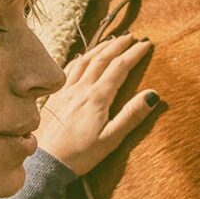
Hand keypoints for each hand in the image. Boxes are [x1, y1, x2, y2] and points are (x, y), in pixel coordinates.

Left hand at [34, 33, 159, 175]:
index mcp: (97, 97)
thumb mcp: (111, 139)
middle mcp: (81, 88)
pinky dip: (80, 58)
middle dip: (119, 44)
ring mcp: (66, 90)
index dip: (134, 52)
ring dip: (100, 47)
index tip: (147, 43)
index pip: (120, 66)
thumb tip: (153, 94)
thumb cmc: (80, 155)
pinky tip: (83, 57)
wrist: (46, 162)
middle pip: (102, 58)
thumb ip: (132, 115)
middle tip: (133, 36)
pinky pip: (69, 69)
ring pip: (85, 60)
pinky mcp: (55, 96)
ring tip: (112, 40)